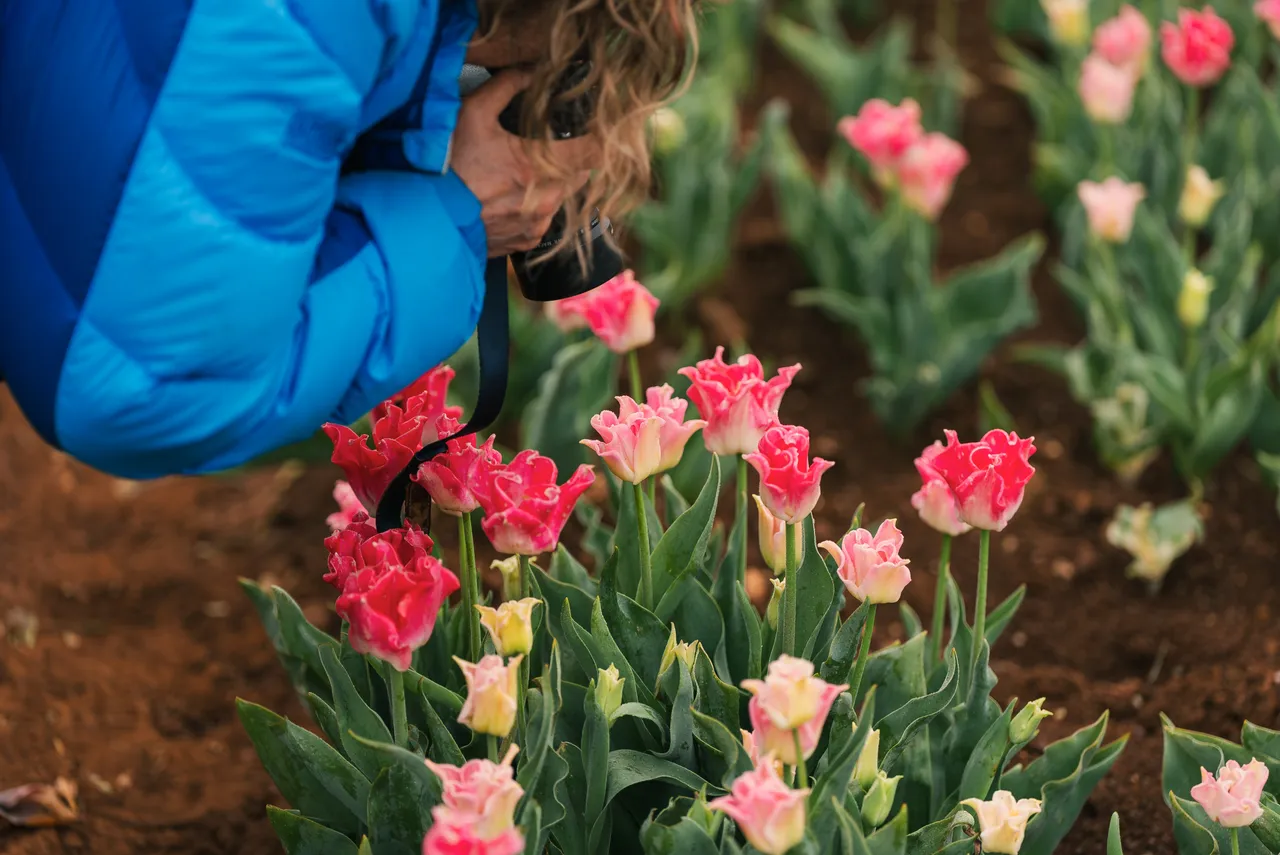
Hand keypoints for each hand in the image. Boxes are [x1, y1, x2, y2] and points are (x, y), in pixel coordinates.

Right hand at [450, 70, 595, 256]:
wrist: (428, 217)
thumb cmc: (449, 165)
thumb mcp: (472, 113)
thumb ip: (506, 86)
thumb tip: (531, 71)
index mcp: (539, 166)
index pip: (593, 152)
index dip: (600, 138)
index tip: (596, 130)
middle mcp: (545, 199)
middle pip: (581, 174)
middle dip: (572, 159)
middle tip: (552, 145)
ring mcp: (537, 224)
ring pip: (564, 197)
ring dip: (554, 183)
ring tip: (527, 172)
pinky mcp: (527, 242)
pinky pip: (546, 220)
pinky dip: (538, 206)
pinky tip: (515, 196)